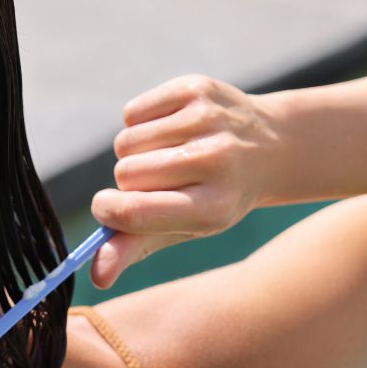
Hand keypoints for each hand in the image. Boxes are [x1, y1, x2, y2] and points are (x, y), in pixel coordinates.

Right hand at [90, 75, 280, 287]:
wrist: (270, 146)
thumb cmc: (215, 196)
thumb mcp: (184, 227)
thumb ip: (136, 249)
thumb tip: (95, 277)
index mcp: (213, 208)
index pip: (133, 211)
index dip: (108, 210)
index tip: (108, 208)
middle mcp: (215, 161)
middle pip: (125, 173)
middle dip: (129, 180)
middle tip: (160, 181)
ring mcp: (207, 121)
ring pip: (126, 142)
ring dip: (135, 152)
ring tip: (165, 155)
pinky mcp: (196, 90)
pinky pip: (133, 113)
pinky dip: (141, 123)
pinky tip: (169, 130)